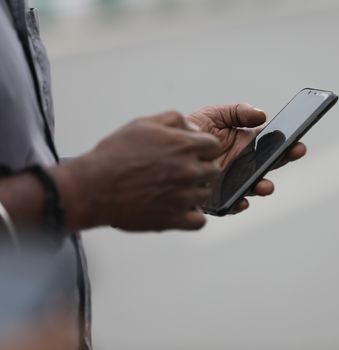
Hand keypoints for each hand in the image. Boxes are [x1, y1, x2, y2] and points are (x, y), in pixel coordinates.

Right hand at [53, 111, 221, 230]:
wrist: (93, 187)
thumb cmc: (115, 154)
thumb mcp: (143, 124)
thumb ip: (173, 120)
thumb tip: (193, 127)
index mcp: (183, 146)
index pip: (214, 146)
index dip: (204, 148)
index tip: (192, 152)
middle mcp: (188, 171)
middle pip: (213, 170)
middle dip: (201, 168)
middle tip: (181, 171)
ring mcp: (183, 197)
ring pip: (206, 194)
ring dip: (195, 191)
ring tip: (174, 189)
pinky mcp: (174, 219)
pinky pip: (199, 221)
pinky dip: (192, 216)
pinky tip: (180, 209)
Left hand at [188, 104, 306, 213]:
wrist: (165, 149)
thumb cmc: (192, 130)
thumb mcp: (214, 114)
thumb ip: (237, 112)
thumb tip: (263, 115)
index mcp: (246, 144)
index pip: (271, 144)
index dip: (286, 144)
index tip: (298, 142)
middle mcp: (243, 165)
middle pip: (268, 165)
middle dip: (283, 159)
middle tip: (295, 152)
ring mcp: (232, 182)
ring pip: (253, 187)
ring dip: (262, 187)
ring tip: (266, 185)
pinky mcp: (217, 197)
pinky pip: (231, 204)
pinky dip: (238, 204)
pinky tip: (242, 200)